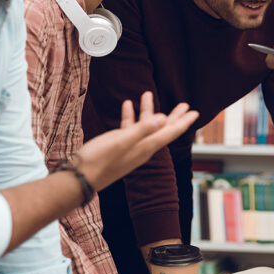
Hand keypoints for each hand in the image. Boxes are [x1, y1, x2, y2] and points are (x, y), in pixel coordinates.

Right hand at [77, 92, 197, 190]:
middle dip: (174, 115)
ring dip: (147, 110)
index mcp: (146, 147)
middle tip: (185, 104)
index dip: (183, 122)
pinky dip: (129, 116)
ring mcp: (129, 147)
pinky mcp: (117, 147)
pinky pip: (127, 129)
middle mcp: (141, 148)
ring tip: (148, 93)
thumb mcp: (121, 142)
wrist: (77, 180)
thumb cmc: (98, 162)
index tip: (195, 112)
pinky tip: (127, 105)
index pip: (170, 132)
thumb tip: (163, 119)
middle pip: (162, 128)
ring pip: (143, 126)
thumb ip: (142, 130)